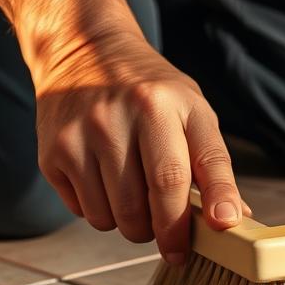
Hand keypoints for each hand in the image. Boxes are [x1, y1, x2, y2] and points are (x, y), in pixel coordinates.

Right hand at [33, 27, 246, 261]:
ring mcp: (80, 135)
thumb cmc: (148, 90)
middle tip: (170, 231)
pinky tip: (106, 182)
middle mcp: (118, 117)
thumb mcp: (190, 110)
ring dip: (131, 225)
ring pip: (113, 218)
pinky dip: (101, 211)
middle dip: (166, 232)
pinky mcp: (53, 152)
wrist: (84, 52)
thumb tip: (231, 216)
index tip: (220, 229)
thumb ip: (212, 162)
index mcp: (160, 104)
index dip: (207, 204)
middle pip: (149, 204)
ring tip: (136, 196)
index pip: (183, 171)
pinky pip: (84, 211)